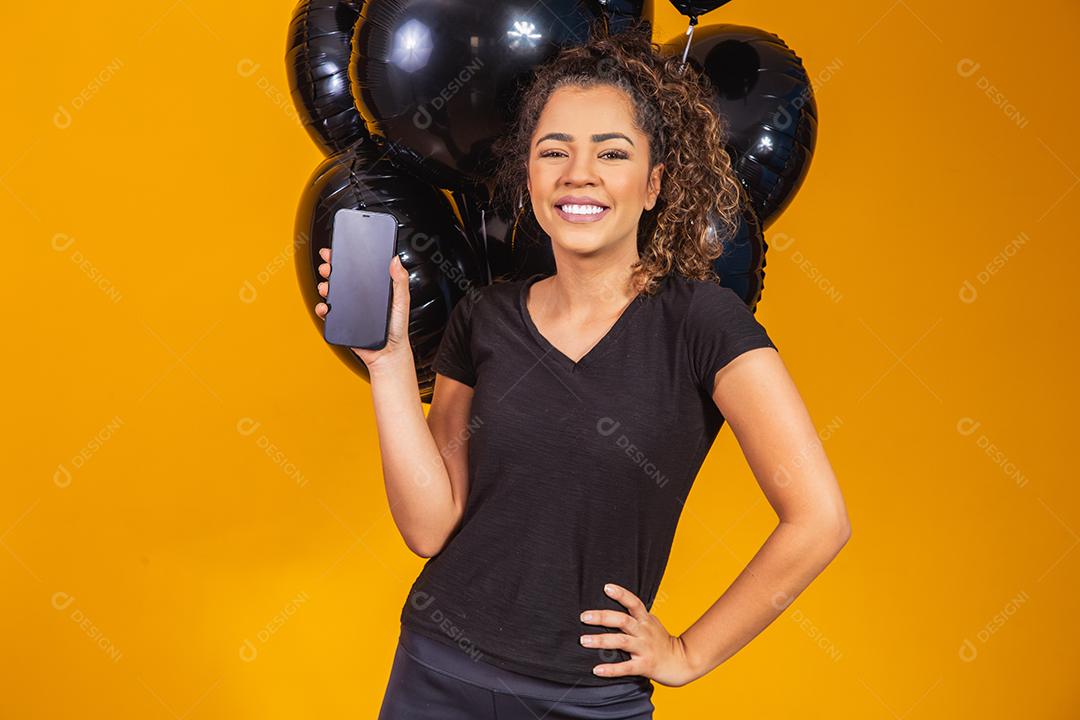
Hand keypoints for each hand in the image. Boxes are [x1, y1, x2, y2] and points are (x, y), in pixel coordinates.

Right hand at [315, 247, 412, 371]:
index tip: (339, 249)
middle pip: (342, 278)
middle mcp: (360, 297)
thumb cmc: (397, 330)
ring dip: (324, 286)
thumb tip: (396, 260)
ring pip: (332, 292)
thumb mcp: (402, 302)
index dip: (347, 258)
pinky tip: (325, 306)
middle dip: (331, 269)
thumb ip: (400, 281)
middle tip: (328, 266)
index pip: (359, 269)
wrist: (387, 354)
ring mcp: (350, 309)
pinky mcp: (342, 321)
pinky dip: (322, 308)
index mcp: (374, 288)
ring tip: (326, 285)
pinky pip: (327, 313)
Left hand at [579, 583, 697, 686]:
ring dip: (601, 640)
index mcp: (645, 620)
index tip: (606, 587)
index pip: (634, 603)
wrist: (681, 663)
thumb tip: (618, 601)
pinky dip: (611, 669)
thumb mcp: (651, 623)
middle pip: (623, 620)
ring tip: (584, 640)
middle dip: (603, 617)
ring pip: (621, 642)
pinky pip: (626, 667)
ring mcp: (644, 649)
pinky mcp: (644, 666)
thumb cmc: (661, 642)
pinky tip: (596, 669)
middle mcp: (644, 632)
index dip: (621, 594)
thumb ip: (637, 615)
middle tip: (584, 616)